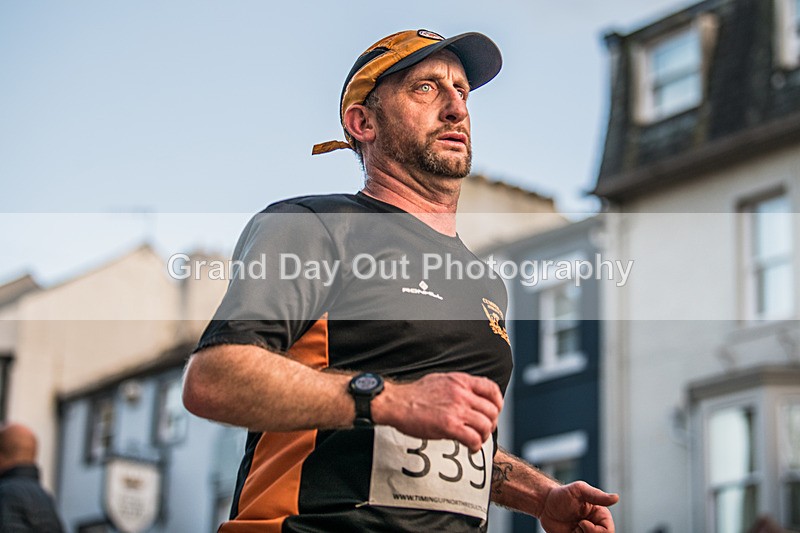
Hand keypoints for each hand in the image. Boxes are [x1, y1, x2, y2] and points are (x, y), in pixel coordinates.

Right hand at [372, 372, 502, 452]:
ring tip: (476, 440)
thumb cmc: (414, 394)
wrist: (396, 403)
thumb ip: (459, 386)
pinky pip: (473, 438)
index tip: (494, 412)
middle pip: (491, 410)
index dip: (498, 403)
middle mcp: (461, 394)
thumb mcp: (441, 380)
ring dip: (484, 436)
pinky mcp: (449, 426)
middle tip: (484, 431)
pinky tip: (470, 448)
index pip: (491, 389)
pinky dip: (476, 446)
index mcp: (460, 381)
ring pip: (485, 425)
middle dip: (491, 423)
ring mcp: (456, 410)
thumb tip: (472, 395)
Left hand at [538, 481, 618, 532]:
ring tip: (572, 528)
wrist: (544, 505)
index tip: (582, 523)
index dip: (596, 531)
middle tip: (576, 526)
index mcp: (601, 516)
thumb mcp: (579, 491)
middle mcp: (596, 526)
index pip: (608, 531)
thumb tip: (616, 498)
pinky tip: (569, 531)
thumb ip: (597, 496)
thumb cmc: (562, 494)